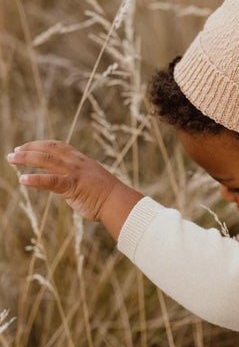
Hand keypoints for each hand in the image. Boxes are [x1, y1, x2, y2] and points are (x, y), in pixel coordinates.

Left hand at [7, 140, 141, 225]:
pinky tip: (22, 180)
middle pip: (50, 149)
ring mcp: (75, 173)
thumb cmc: (107, 197)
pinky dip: (35, 179)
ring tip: (11, 158)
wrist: (118, 202)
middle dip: (30, 148)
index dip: (42, 145)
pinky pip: (51, 181)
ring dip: (27, 158)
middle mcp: (77, 163)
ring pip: (47, 160)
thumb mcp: (92, 182)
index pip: (59, 146)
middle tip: (13, 152)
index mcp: (82, 161)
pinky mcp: (73, 186)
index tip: (28, 146)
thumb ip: (78, 181)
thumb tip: (68, 188)